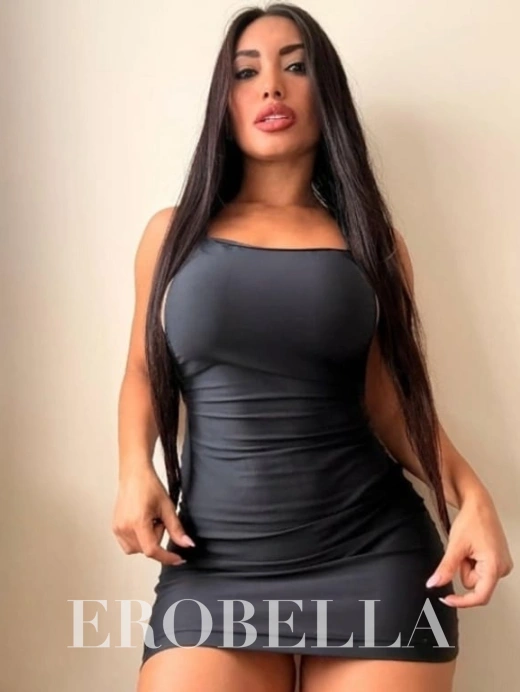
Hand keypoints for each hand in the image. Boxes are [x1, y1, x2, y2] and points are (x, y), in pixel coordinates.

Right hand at [112, 466, 194, 565]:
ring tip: (149, 520)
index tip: (178, 559)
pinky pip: (128, 545)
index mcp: (137, 522)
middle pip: (146, 549)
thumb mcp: (167, 507)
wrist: (134, 475)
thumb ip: (176, 529)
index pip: (152, 550)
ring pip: (137, 549)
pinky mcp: (114, 528)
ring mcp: (117, 528)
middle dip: (157, 538)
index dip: (167, 557)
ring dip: (147, 540)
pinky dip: (138, 539)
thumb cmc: (149, 486)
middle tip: (158, 519)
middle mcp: (124, 527)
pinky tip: (142, 523)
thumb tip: (187, 545)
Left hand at [426, 492, 513, 606]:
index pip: (480, 596)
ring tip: (469, 547)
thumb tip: (434, 584)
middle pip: (474, 585)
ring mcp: (502, 565)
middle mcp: (503, 568)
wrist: (479, 504)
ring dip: (467, 565)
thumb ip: (445, 568)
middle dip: (463, 570)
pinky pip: (481, 570)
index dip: (462, 601)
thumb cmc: (472, 520)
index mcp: (495, 566)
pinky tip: (473, 548)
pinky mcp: (499, 561)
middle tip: (462, 551)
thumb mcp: (455, 546)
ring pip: (476, 577)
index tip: (447, 599)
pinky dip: (472, 562)